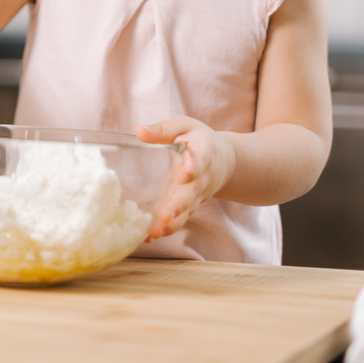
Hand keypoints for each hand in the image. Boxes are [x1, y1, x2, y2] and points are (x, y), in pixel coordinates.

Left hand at [135, 116, 236, 241]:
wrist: (225, 160)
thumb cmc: (199, 139)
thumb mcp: (184, 126)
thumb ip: (163, 129)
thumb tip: (138, 130)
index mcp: (203, 152)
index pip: (200, 160)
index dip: (193, 168)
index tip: (184, 175)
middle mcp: (202, 176)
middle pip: (192, 192)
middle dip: (180, 204)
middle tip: (166, 215)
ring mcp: (197, 194)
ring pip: (187, 210)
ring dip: (173, 222)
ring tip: (156, 232)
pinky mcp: (190, 205)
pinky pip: (181, 218)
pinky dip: (168, 228)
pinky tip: (151, 236)